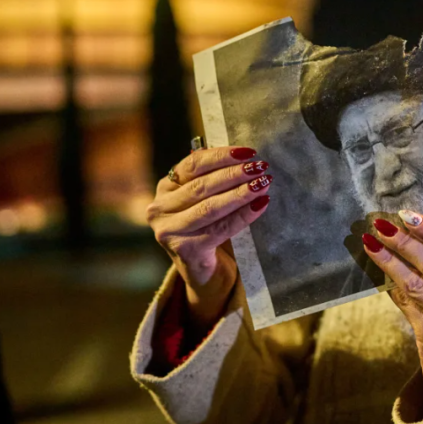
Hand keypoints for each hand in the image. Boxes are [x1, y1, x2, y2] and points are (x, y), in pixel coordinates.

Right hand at [147, 146, 273, 329]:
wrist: (203, 271)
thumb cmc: (207, 227)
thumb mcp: (203, 199)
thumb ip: (214, 178)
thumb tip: (245, 157)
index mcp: (164, 188)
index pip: (193, 165)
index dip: (221, 156)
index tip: (248, 152)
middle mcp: (159, 208)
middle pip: (202, 186)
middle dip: (234, 174)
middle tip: (260, 167)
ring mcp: (168, 231)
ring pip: (210, 207)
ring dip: (240, 193)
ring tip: (263, 184)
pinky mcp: (184, 250)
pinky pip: (220, 229)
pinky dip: (243, 216)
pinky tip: (260, 206)